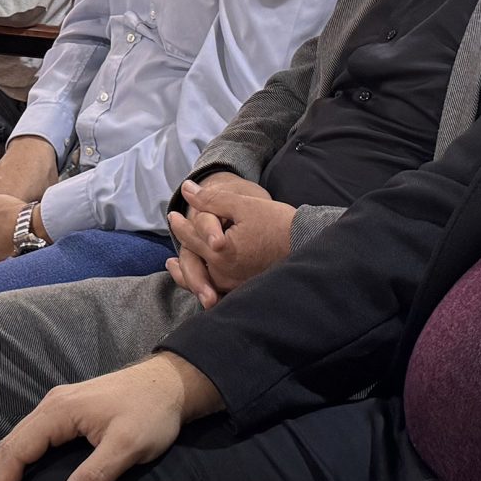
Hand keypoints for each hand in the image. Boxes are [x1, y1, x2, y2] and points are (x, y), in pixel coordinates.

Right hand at [0, 353, 218, 480]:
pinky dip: (18, 458)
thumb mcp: (128, 446)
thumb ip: (96, 475)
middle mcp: (53, 405)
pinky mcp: (70, 411)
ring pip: (20, 439)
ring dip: (2, 469)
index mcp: (60, 412)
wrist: (170, 383)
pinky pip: (33, 437)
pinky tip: (17, 473)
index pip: (19, 450)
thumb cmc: (152, 413)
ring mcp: (60, 406)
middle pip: (11, 444)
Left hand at [167, 175, 294, 305]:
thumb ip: (211, 199)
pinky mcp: (244, 290)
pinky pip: (217, 290)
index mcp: (222, 251)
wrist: (307, 242)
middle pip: (193, 259)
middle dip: (181, 243)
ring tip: (175, 264)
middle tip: (172, 234)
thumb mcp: (242, 205)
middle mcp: (225, 273)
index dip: (180, 224)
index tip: (172, 214)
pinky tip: (201, 280)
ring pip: (202, 279)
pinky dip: (204, 283)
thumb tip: (186, 190)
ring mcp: (234, 285)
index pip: (192, 237)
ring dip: (186, 271)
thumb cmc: (276, 222)